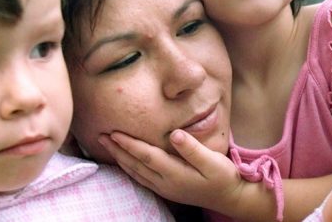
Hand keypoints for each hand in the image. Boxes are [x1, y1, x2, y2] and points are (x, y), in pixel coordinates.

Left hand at [100, 129, 244, 211]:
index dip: (129, 144)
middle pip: (135, 165)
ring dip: (120, 159)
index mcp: (175, 174)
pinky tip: (125, 162)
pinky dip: (129, 168)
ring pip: (136, 173)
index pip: (146, 156)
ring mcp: (165, 189)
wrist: (230, 198)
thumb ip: (192, 148)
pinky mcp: (167, 190)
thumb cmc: (224, 176)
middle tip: (100, 136)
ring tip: (107, 146)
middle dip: (117, 150)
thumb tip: (174, 134)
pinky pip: (141, 178)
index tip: (114, 132)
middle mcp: (166, 183)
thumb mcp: (213, 161)